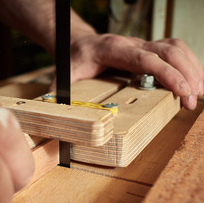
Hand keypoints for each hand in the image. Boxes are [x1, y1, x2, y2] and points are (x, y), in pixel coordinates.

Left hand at [70, 33, 203, 109]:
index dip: (168, 74)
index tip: (183, 92)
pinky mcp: (146, 50)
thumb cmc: (73, 59)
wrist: (78, 44)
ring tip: (199, 92)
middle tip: (193, 100)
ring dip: (192, 67)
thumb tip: (55, 116)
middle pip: (168, 50)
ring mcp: (141, 45)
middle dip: (186, 74)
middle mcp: (131, 44)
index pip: (146, 59)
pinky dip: (187, 64)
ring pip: (175, 47)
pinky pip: (174, 50)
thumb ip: (59, 94)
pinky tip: (192, 80)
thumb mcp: (64, 76)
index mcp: (112, 50)